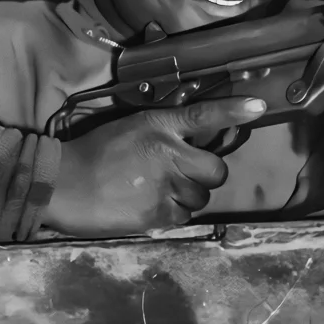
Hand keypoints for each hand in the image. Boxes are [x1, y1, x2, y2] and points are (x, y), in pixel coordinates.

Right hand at [45, 97, 265, 236]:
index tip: (259, 106)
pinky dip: (172, 213)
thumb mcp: (132, 126)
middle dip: (206, 175)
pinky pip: (184, 216)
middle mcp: (168, 153)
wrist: (64, 185)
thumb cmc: (94, 152)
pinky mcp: (158, 214)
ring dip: (187, 195)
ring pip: (201, 196)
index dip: (234, 110)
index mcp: (160, 125)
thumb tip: (193, 136)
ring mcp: (165, 185)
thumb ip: (165, 129)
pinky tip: (149, 206)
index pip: (204, 113)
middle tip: (185, 175)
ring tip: (158, 191)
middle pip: (216, 170)